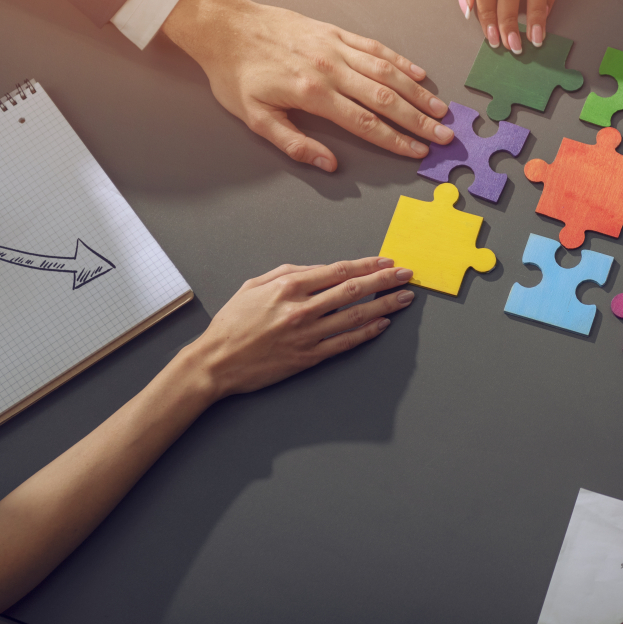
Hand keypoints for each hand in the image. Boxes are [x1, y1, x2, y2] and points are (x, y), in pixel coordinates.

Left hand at [161, 0, 452, 171]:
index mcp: (313, 93)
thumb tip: (328, 164)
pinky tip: (418, 73)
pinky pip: (375, 47)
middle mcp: (331, 68)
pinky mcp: (335, 32)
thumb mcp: (255, 118)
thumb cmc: (236, 74)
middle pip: (386, 98)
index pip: (365, 122)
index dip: (395, 140)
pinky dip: (400, 61)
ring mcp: (336, 47)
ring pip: (387, 72)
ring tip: (440, 109)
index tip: (418, 151)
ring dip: (417, 92)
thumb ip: (294, 143)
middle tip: (444, 135)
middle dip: (419, 119)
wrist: (225, 26)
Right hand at [184, 257, 414, 399]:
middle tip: (406, 275)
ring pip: (355, 315)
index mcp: (288, 286)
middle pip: (353, 290)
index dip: (367, 265)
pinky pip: (345, 342)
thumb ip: (289, 272)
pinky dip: (367, 332)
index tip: (386, 262)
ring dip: (384, 305)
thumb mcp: (254, 285)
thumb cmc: (232, 322)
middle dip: (384, 280)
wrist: (216, 362)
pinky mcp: (309, 356)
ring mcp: (307, 334)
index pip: (338, 271)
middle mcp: (302, 309)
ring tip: (405, 298)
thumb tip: (319, 269)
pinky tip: (383, 324)